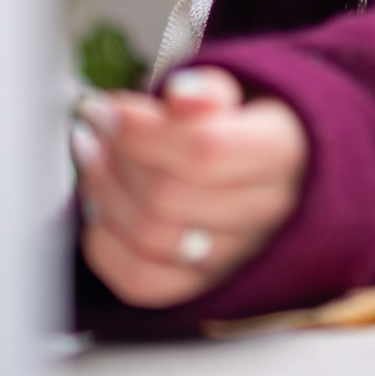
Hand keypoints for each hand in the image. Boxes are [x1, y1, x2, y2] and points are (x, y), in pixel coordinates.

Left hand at [73, 67, 308, 307]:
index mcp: (281, 153)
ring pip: (150, 240)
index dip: (143, 132)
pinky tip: (100, 209)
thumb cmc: (239, 125)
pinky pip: (140, 281)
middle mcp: (266, 212)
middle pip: (168, 199)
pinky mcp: (201, 284)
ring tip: (93, 159)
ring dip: (104, 195)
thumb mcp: (233, 92)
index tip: (108, 109)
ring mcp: (235, 255)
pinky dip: (105, 245)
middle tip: (97, 129)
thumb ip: (206, 91)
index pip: (204, 151)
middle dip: (117, 159)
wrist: (262, 168)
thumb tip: (181, 94)